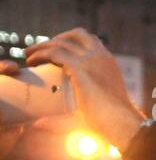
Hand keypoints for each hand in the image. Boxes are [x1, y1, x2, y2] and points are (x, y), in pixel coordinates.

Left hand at [20, 29, 147, 150]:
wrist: (124, 125)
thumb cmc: (111, 124)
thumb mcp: (90, 110)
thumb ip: (64, 116)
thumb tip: (39, 124)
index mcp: (109, 65)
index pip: (91, 43)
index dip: (70, 44)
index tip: (54, 54)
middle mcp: (103, 58)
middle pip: (77, 34)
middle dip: (57, 39)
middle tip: (40, 50)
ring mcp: (92, 60)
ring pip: (62, 42)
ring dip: (42, 45)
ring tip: (28, 54)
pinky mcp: (80, 68)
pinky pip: (54, 53)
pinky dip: (40, 54)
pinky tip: (30, 61)